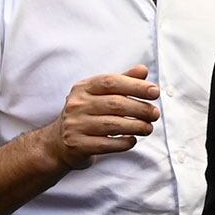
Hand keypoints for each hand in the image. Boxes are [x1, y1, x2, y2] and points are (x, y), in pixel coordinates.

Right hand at [36, 66, 160, 170]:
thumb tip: (143, 70)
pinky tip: (133, 140)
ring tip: (148, 128)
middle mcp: (76, 105)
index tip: (155, 92)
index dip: (135, 86)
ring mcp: (75, 125)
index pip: (111, 82)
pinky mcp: (77, 145)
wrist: (58, 142)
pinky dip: (124, 143)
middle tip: (155, 114)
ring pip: (112, 125)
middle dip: (140, 109)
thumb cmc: (88, 113)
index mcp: (83, 88)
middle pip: (115, 104)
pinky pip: (106, 144)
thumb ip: (123, 81)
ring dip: (136, 126)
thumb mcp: (101, 94)